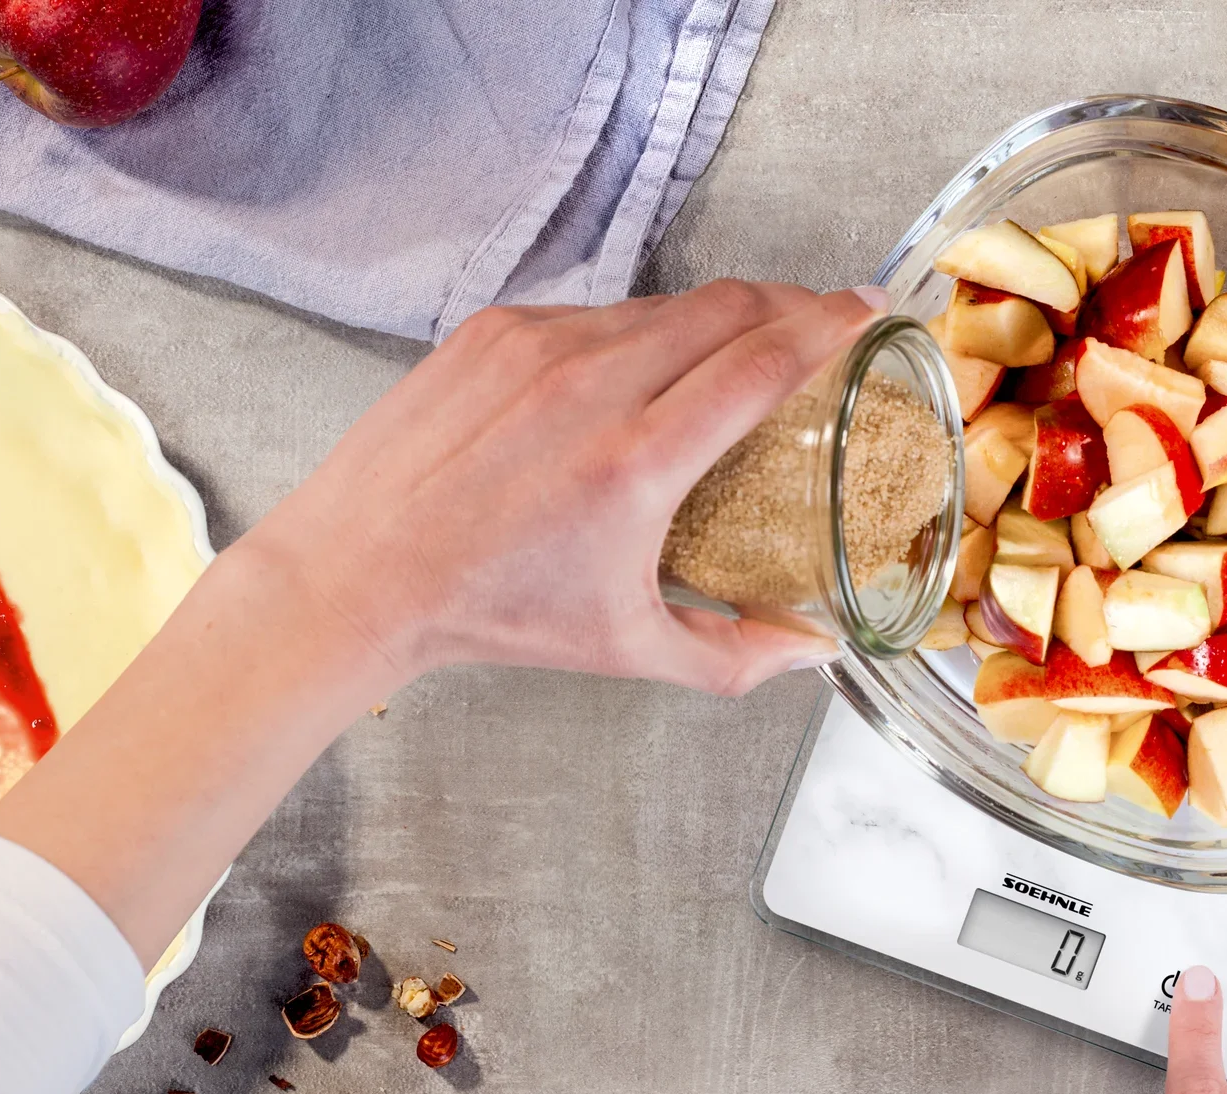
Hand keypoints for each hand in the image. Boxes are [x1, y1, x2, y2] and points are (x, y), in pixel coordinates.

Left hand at [246, 280, 884, 695]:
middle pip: (726, 307)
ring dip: (715, 318)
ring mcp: (536, 346)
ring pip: (660, 306)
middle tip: (823, 323)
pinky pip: (595, 313)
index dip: (830, 326)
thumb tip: (811, 649)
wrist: (359, 574)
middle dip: (790, 305)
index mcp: (636, 462)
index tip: (867, 313)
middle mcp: (590, 385)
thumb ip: (736, 655)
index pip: (763, 358)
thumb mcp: (628, 650)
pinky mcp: (494, 329)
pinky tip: (644, 368)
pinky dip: (638, 331)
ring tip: (739, 348)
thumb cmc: (489, 612)